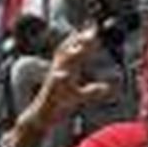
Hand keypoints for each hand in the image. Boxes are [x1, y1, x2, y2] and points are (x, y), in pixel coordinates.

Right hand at [11, 28, 113, 146]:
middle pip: (67, 51)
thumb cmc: (59, 105)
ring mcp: (53, 81)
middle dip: (78, 41)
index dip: (82, 39)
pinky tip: (65, 75)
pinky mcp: (49, 93)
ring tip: (81, 48)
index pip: (72, 50)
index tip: (94, 29)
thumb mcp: (79, 97)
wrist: (40, 118)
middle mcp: (58, 71)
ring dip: (70, 55)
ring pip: (61, 65)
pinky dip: (59, 78)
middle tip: (92, 32)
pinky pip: (53, 85)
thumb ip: (92, 91)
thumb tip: (107, 88)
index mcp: (64, 69)